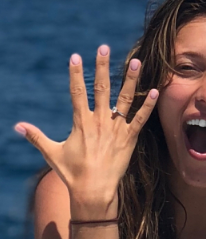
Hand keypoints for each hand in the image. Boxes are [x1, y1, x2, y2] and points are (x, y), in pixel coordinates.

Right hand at [14, 46, 158, 218]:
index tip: (75, 56)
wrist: (94, 191)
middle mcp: (99, 121)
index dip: (75, 74)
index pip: (77, 92)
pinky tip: (154, 90)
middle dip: (102, 67)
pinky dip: (148, 105)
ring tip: (136, 62)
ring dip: (130, 79)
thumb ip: (36, 137)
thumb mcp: (51, 153)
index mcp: (81, 122)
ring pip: (125, 99)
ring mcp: (116, 129)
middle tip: (104, 48)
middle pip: (101, 88)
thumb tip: (17, 126)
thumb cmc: (72, 173)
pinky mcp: (130, 138)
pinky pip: (141, 119)